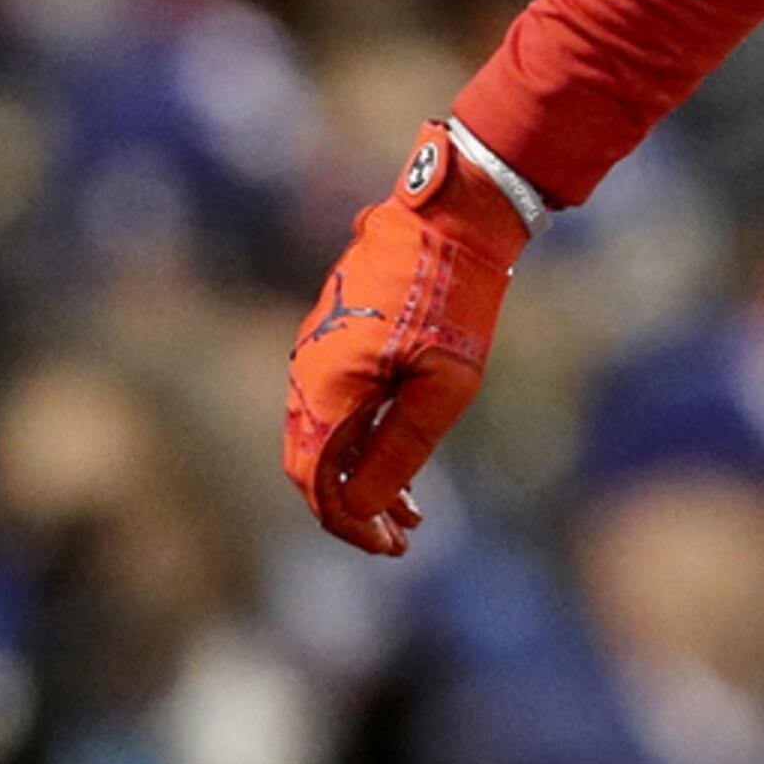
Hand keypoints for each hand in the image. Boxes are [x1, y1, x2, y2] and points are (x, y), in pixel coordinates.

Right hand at [282, 122, 529, 554]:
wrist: (452, 214)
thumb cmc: (455, 299)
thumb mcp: (444, 386)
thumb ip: (399, 449)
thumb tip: (360, 508)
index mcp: (326, 388)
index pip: (316, 482)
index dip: (348, 524)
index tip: (388, 549)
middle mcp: (308, 372)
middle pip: (314, 464)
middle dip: (352, 508)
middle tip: (397, 541)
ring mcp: (318, 350)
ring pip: (326, 434)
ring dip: (361, 476)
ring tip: (410, 514)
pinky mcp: (337, 335)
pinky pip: (338, 402)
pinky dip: (364, 439)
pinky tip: (401, 462)